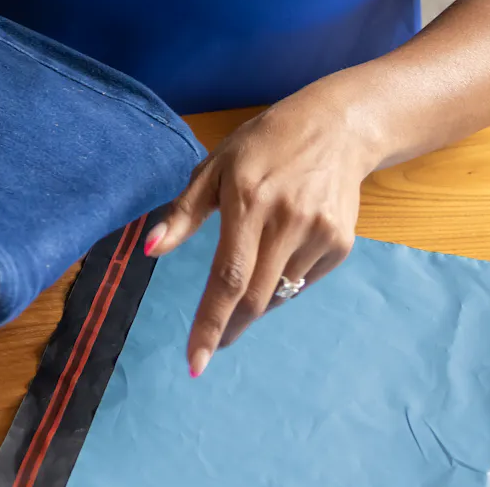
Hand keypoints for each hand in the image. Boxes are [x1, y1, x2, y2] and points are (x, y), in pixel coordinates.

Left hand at [143, 95, 379, 377]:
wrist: (337, 128)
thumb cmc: (263, 144)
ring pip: (279, 293)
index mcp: (248, 203)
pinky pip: (302, 281)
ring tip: (243, 280)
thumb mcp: (215, 166)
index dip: (209, 323)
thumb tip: (149, 249)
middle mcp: (287, 222)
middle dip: (229, 329)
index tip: (195, 363)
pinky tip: (275, 258)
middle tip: (210, 346)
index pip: (226, 277)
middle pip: (255, 297)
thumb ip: (183, 212)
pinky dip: (280, 285)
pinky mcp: (340, 243)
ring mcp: (319, 234)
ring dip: (253, 303)